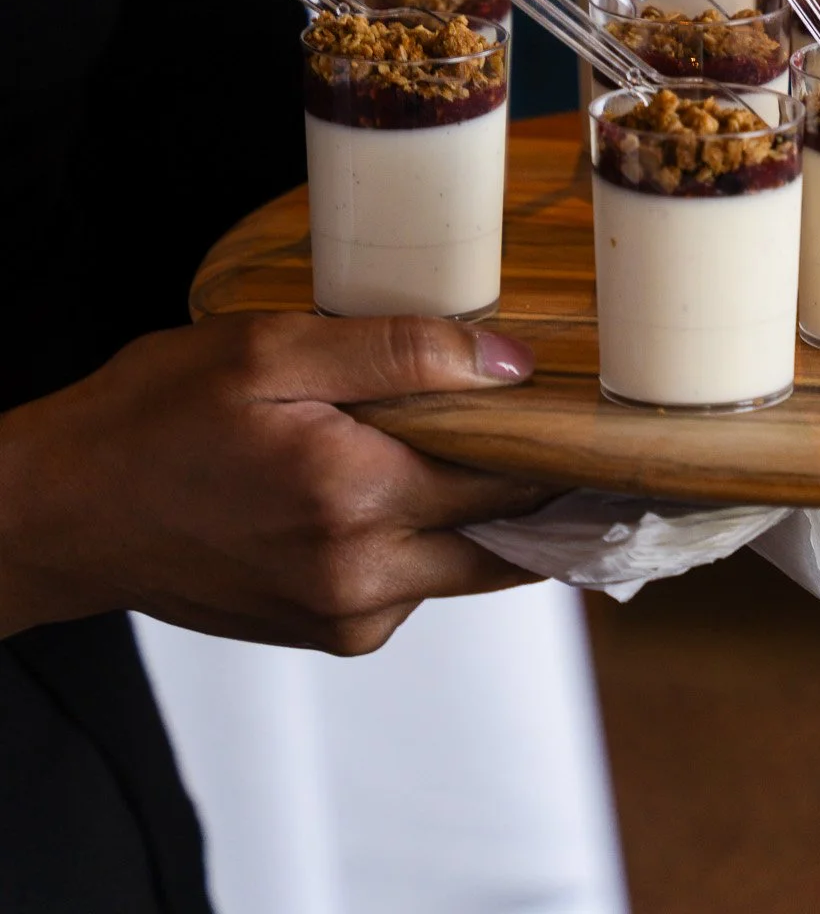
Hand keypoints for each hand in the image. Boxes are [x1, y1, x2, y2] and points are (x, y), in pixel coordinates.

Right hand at [0, 313, 547, 654]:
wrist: (65, 510)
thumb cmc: (154, 417)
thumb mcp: (268, 351)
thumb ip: (396, 353)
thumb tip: (509, 364)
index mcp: (357, 494)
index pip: (513, 477)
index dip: (558, 438)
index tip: (591, 405)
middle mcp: (364, 573)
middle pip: (507, 535)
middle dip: (536, 482)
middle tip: (557, 422)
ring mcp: (348, 614)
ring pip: (466, 563)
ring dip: (478, 510)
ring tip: (462, 438)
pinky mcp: (331, 633)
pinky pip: (414, 583)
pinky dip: (423, 536)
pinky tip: (388, 480)